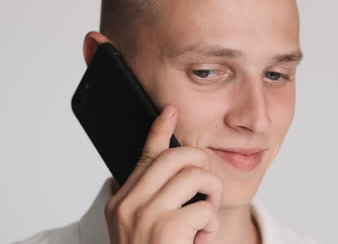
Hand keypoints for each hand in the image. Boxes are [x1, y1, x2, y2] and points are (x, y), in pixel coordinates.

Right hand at [104, 105, 223, 243]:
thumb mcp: (147, 228)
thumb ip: (157, 201)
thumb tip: (179, 174)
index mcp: (122, 203)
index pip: (144, 156)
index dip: (160, 130)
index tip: (170, 111)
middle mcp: (128, 205)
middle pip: (174, 157)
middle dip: (201, 162)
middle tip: (207, 184)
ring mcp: (144, 216)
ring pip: (195, 175)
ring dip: (210, 194)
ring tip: (205, 218)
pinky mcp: (166, 229)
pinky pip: (204, 207)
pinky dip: (211, 224)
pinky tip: (201, 240)